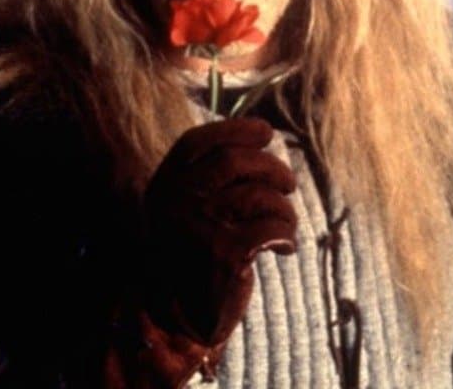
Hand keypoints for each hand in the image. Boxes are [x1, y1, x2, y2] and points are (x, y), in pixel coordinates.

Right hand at [143, 117, 297, 345]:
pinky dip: (286, 234)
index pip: (198, 143)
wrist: (177, 321)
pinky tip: (283, 248)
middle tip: (289, 182)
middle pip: (233, 162)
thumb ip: (206, 181)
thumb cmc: (190, 259)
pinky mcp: (224, 254)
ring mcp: (198, 227)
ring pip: (258, 196)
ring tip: (286, 224)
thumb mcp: (185, 213)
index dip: (235, 130)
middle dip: (270, 167)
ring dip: (284, 208)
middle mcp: (175, 202)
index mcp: (163, 187)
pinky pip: (271, 227)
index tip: (265, 132)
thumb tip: (260, 146)